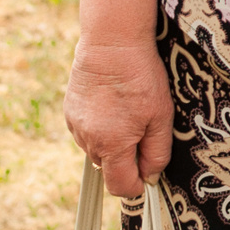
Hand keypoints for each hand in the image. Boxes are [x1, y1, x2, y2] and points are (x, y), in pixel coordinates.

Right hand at [65, 38, 174, 196]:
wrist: (111, 43)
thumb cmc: (140, 76)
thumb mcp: (161, 115)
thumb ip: (157, 152)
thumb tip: (151, 177)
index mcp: (111, 145)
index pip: (120, 186)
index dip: (137, 185)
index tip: (148, 174)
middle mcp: (88, 141)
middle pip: (109, 167)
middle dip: (127, 158)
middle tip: (143, 128)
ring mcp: (75, 126)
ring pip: (97, 149)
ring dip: (112, 141)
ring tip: (127, 110)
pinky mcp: (69, 112)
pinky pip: (87, 132)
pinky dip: (100, 126)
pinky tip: (112, 103)